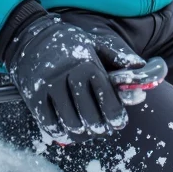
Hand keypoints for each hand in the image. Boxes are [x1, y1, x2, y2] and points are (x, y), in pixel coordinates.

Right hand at [1, 14, 130, 141]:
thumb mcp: (93, 44)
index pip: (106, 97)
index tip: (119, 123)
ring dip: (81, 134)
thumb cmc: (67, 43)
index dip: (115, 115)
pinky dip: (59, 132)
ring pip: (69, 122)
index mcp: (87, 64)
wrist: (31, 37)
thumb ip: (117, 57)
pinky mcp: (33, 95)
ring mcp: (49, 86)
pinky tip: (66, 132)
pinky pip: (47, 122)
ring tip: (87, 133)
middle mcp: (68, 75)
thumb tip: (141, 65)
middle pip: (89, 115)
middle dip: (100, 129)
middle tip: (103, 131)